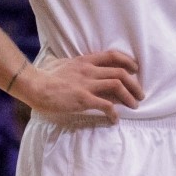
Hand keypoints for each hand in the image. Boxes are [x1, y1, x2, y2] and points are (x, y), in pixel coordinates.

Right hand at [17, 50, 144, 123]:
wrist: (34, 84)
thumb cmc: (44, 75)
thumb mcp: (62, 63)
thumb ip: (74, 65)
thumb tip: (76, 66)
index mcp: (85, 61)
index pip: (112, 55)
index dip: (128, 61)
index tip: (135, 69)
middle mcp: (89, 70)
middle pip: (120, 72)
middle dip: (134, 84)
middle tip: (140, 94)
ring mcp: (87, 84)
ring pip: (117, 85)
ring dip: (130, 96)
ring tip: (135, 106)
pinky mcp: (83, 99)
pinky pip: (105, 105)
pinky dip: (114, 113)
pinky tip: (115, 120)